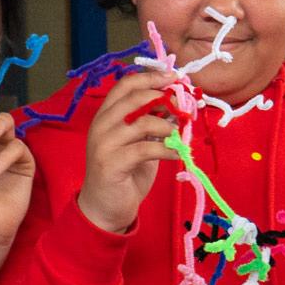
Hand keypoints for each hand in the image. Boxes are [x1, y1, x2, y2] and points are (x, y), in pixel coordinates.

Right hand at [77, 70, 174, 233]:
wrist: (105, 207)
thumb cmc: (125, 172)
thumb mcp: (139, 141)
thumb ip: (151, 121)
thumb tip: (176, 103)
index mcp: (106, 114)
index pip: (126, 84)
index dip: (151, 77)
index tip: (174, 77)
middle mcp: (101, 124)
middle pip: (135, 98)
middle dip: (165, 100)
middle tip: (183, 110)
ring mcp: (104, 144)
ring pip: (142, 122)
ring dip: (168, 128)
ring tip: (177, 138)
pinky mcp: (111, 164)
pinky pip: (146, 149)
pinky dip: (167, 150)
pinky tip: (176, 155)